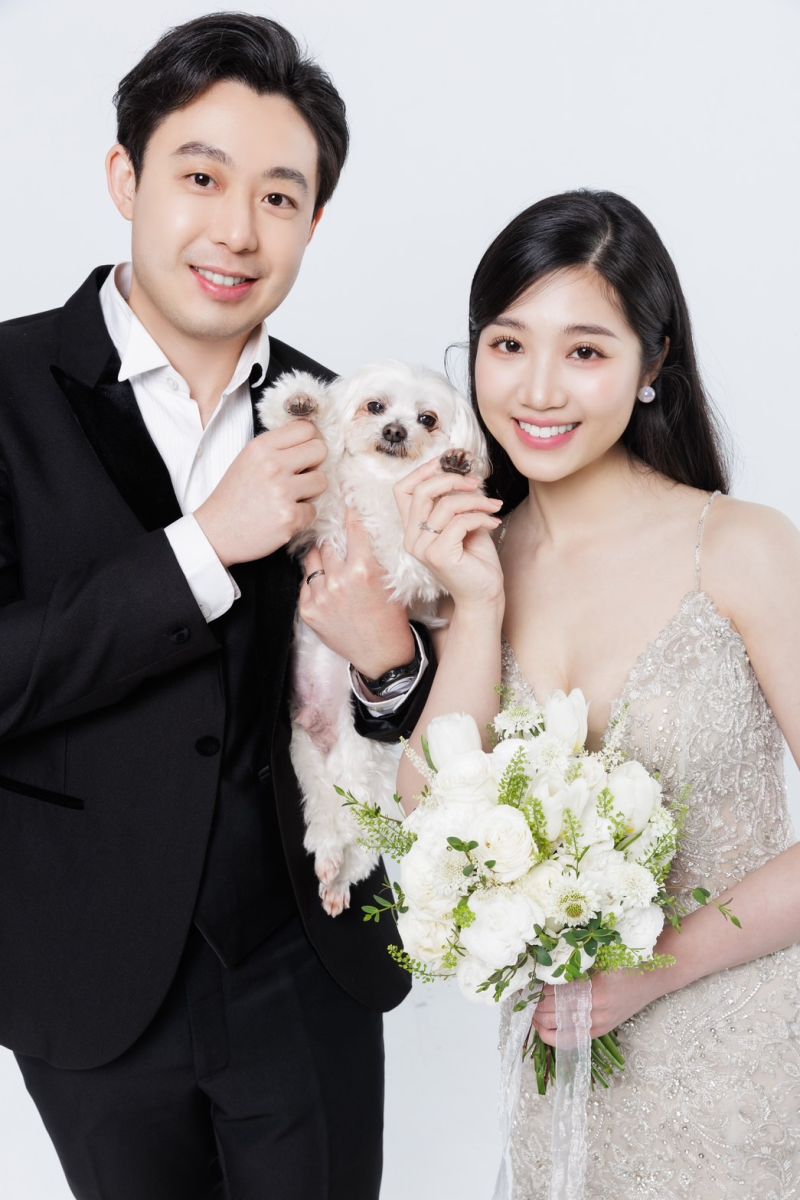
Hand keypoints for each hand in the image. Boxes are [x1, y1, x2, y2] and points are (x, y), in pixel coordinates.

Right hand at [194, 420, 325, 566]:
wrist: (216, 532)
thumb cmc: (234, 497)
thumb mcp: (248, 460)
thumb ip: (277, 448)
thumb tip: (312, 439)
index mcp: (261, 448)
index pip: (305, 428)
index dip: (312, 440)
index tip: (307, 452)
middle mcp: (272, 466)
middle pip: (319, 450)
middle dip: (315, 463)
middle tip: (301, 476)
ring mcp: (282, 492)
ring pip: (322, 481)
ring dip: (311, 491)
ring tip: (290, 497)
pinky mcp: (290, 518)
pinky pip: (313, 511)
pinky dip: (301, 516)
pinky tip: (282, 516)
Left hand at [299, 508, 415, 677]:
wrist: (380, 654)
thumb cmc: (390, 617)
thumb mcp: (389, 581)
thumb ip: (373, 555)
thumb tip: (359, 529)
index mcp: (363, 569)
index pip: (352, 529)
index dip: (349, 513)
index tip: (345, 501)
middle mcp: (339, 580)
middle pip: (328, 543)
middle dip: (333, 540)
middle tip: (337, 540)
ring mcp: (320, 596)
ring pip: (312, 560)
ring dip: (321, 558)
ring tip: (331, 564)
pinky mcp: (308, 610)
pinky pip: (305, 583)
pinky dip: (315, 581)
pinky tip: (327, 587)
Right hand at [394, 459, 504, 611]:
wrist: (484, 595)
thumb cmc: (475, 560)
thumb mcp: (463, 523)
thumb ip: (456, 502)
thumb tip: (463, 473)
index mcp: (413, 529)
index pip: (402, 490)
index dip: (423, 471)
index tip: (449, 463)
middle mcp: (412, 538)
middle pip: (421, 491)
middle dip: (452, 480)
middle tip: (477, 483)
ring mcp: (422, 548)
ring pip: (445, 505)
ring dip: (475, 501)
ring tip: (493, 507)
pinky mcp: (438, 555)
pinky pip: (459, 522)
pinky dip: (480, 518)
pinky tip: (493, 523)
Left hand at [533, 970, 663, 1043]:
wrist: (652, 978)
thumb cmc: (626, 962)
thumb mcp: (598, 958)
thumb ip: (572, 965)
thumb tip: (541, 969)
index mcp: (594, 990)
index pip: (552, 994)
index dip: (535, 989)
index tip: (525, 982)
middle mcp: (595, 1011)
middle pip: (551, 1012)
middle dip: (534, 1005)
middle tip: (523, 995)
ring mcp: (598, 1025)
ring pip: (556, 1027)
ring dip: (539, 1018)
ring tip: (529, 1008)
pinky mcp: (599, 1032)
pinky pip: (569, 1040)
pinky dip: (551, 1034)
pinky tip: (541, 1026)